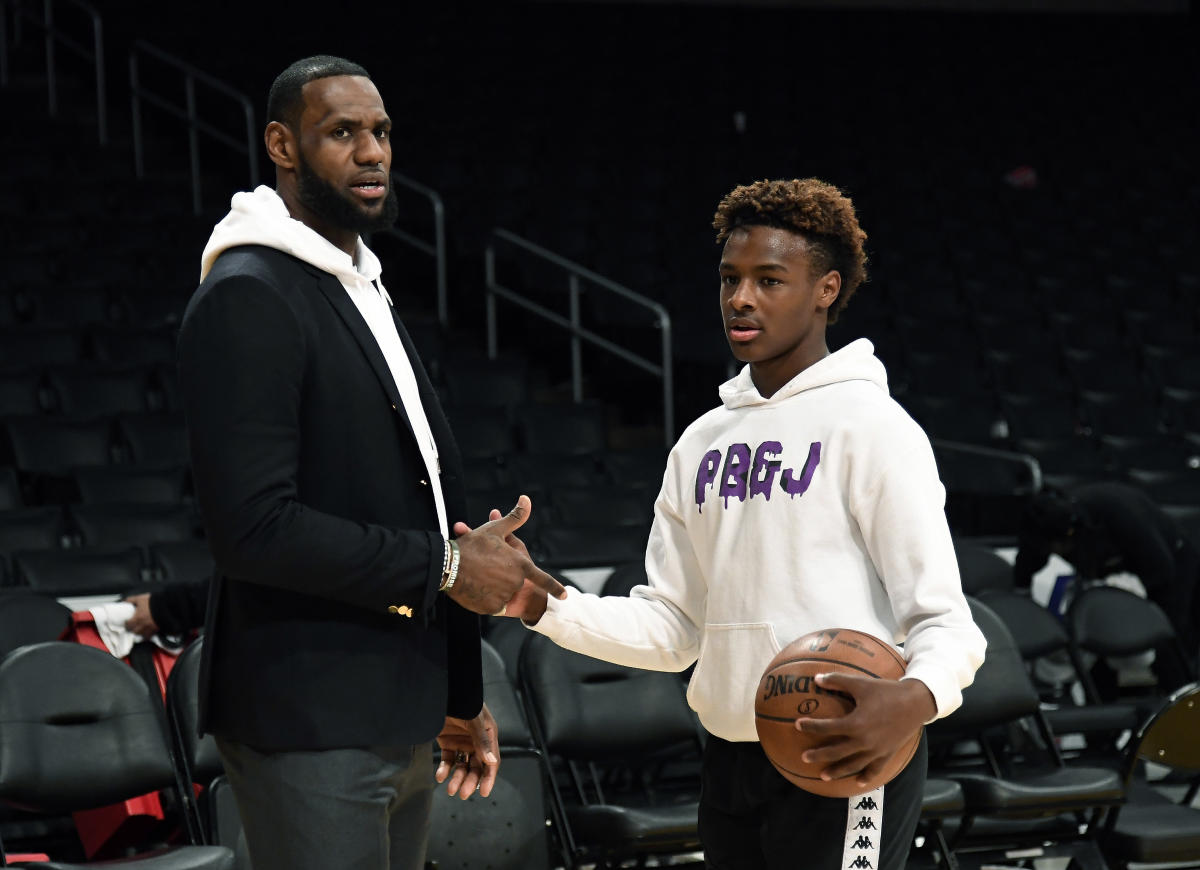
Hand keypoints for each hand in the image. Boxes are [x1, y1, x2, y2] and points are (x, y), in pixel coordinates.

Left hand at [123, 593, 157, 637]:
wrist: (166, 605)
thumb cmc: (152, 602)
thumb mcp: (140, 598)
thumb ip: (131, 600)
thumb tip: (125, 601)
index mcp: (137, 618)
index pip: (128, 625)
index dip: (126, 624)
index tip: (126, 622)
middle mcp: (143, 625)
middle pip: (134, 631)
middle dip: (132, 629)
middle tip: (132, 627)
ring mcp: (150, 628)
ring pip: (142, 635)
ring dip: (140, 633)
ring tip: (139, 631)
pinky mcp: (157, 629)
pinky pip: (151, 635)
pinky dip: (148, 635)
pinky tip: (147, 633)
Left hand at [435, 703, 499, 798]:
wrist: (442, 692)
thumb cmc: (463, 701)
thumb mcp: (474, 720)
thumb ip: (482, 740)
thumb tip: (491, 762)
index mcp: (488, 736)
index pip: (491, 761)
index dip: (488, 778)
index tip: (484, 792)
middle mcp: (476, 741)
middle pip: (476, 767)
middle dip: (470, 781)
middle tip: (463, 794)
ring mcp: (462, 742)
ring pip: (462, 766)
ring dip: (457, 778)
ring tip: (450, 788)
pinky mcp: (447, 742)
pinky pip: (448, 760)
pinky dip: (444, 769)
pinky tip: (440, 776)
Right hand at [448, 495, 564, 615]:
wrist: (449, 567)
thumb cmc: (474, 546)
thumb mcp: (496, 530)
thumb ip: (515, 517)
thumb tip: (527, 499)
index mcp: (521, 564)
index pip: (543, 578)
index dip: (554, 587)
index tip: (565, 596)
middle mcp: (516, 583)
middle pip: (513, 581)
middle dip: (500, 574)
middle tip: (483, 564)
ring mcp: (504, 597)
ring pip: (501, 592)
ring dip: (491, 586)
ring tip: (475, 574)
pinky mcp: (491, 609)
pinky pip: (491, 603)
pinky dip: (484, 597)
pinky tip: (473, 586)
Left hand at [794, 673, 933, 788]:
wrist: (916, 703)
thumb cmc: (886, 691)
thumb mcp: (861, 683)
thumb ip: (837, 681)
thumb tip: (815, 678)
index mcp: (856, 723)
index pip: (827, 728)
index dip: (811, 727)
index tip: (798, 725)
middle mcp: (864, 741)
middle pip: (836, 752)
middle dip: (819, 756)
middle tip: (804, 758)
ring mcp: (876, 750)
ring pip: (853, 765)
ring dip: (837, 771)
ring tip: (823, 776)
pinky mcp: (887, 753)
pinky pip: (875, 769)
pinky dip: (866, 777)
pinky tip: (857, 782)